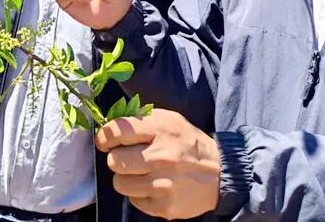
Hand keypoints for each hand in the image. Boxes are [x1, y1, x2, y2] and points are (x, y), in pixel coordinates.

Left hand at [96, 109, 220, 218]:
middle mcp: (161, 158)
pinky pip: (134, 200)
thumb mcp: (169, 120)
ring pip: (120, 183)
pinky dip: (139, 193)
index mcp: (161, 131)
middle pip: (115, 160)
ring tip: (140, 173)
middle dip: (117, 158)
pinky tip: (152, 185)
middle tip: (127, 157)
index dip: (105, 136)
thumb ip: (141, 119)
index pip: (118, 132)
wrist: (219, 173)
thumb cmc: (188, 143)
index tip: (105, 140)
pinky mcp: (164, 207)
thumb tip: (109, 124)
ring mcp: (162, 185)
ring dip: (126, 177)